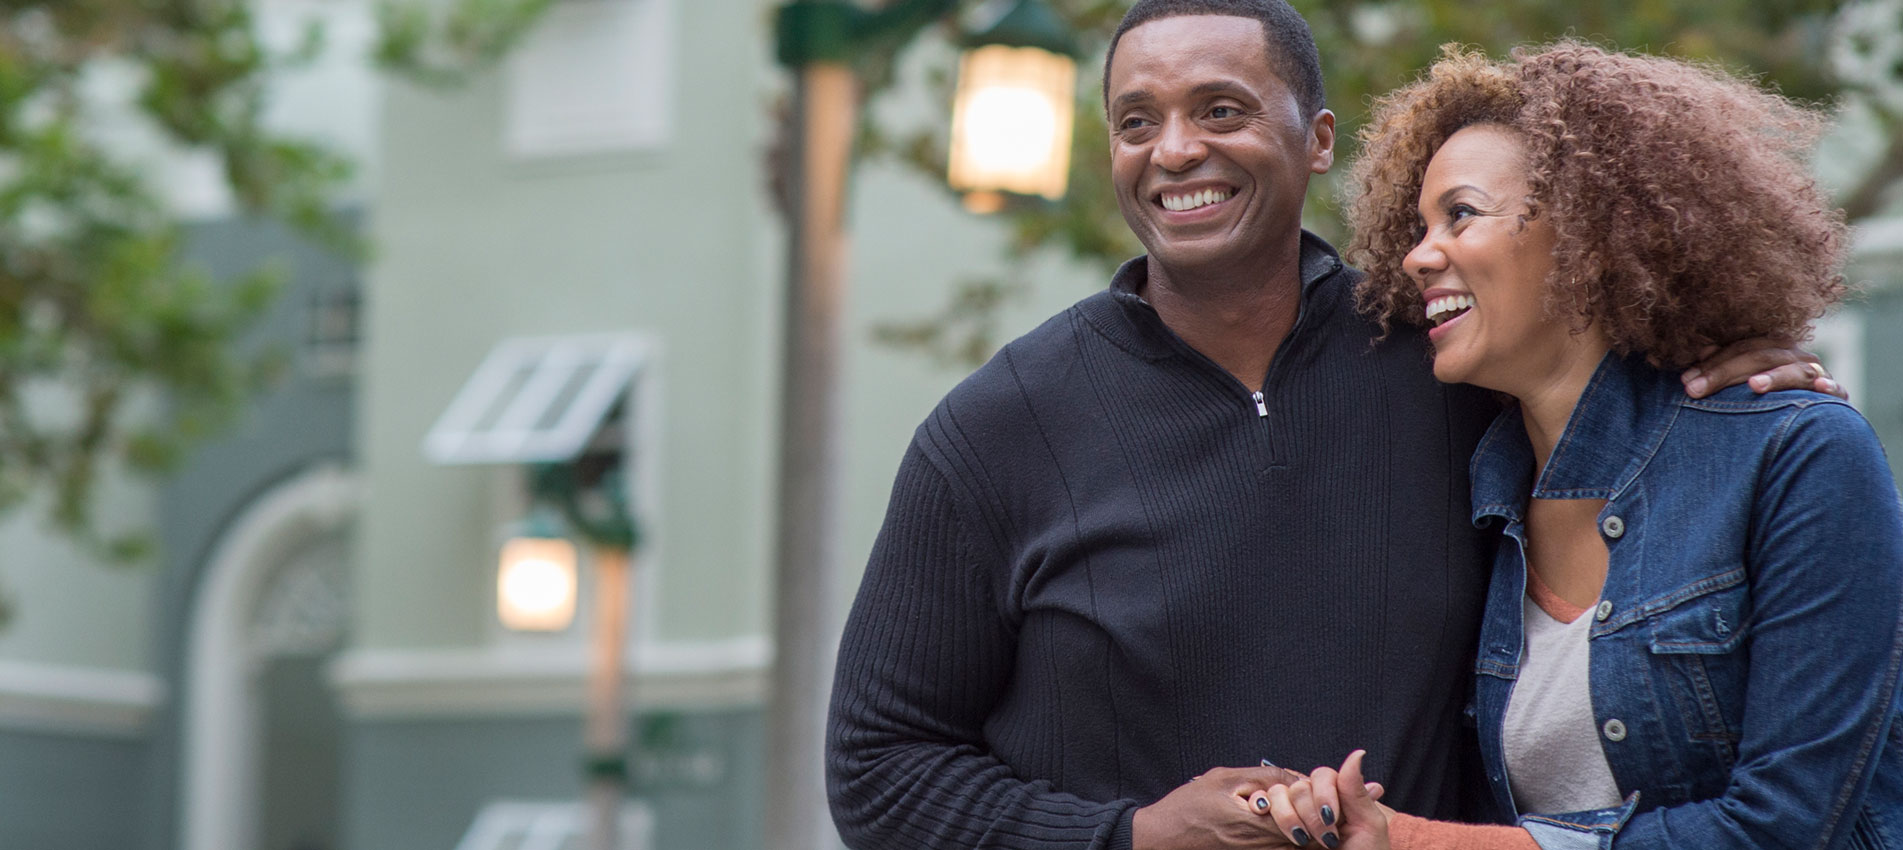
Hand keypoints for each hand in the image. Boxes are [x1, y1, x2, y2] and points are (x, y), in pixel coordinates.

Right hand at [1132, 766, 1304, 849]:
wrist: (1165, 838)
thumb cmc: (1188, 808)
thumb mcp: (1225, 778)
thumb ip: (1265, 776)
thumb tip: (1297, 776)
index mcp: (1257, 822)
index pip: (1309, 817)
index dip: (1320, 802)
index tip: (1320, 789)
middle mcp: (1263, 845)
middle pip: (1311, 835)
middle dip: (1319, 816)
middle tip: (1318, 801)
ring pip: (1302, 845)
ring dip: (1309, 828)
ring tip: (1305, 811)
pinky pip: (1284, 849)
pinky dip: (1292, 837)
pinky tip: (1289, 825)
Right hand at [1243, 759, 1385, 848]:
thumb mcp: (1367, 825)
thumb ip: (1355, 789)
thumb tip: (1357, 753)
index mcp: (1337, 798)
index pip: (1321, 776)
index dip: (1324, 793)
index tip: (1333, 818)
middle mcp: (1313, 804)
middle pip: (1297, 786)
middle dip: (1310, 813)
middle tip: (1326, 839)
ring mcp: (1294, 817)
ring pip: (1277, 795)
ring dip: (1290, 817)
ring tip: (1303, 840)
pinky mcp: (1275, 830)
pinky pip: (1261, 809)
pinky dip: (1266, 813)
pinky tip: (1285, 831)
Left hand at [1681, 338, 1844, 399]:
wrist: (1807, 422)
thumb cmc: (1764, 400)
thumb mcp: (1741, 381)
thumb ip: (1723, 367)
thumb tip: (1701, 352)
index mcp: (1772, 347)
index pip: (1740, 348)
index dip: (1712, 363)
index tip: (1686, 380)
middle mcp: (1795, 356)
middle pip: (1761, 356)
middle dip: (1726, 372)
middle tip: (1696, 389)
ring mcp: (1818, 373)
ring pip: (1796, 370)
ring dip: (1776, 376)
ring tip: (1754, 385)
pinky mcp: (1835, 393)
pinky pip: (1835, 389)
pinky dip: (1830, 387)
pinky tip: (1822, 388)